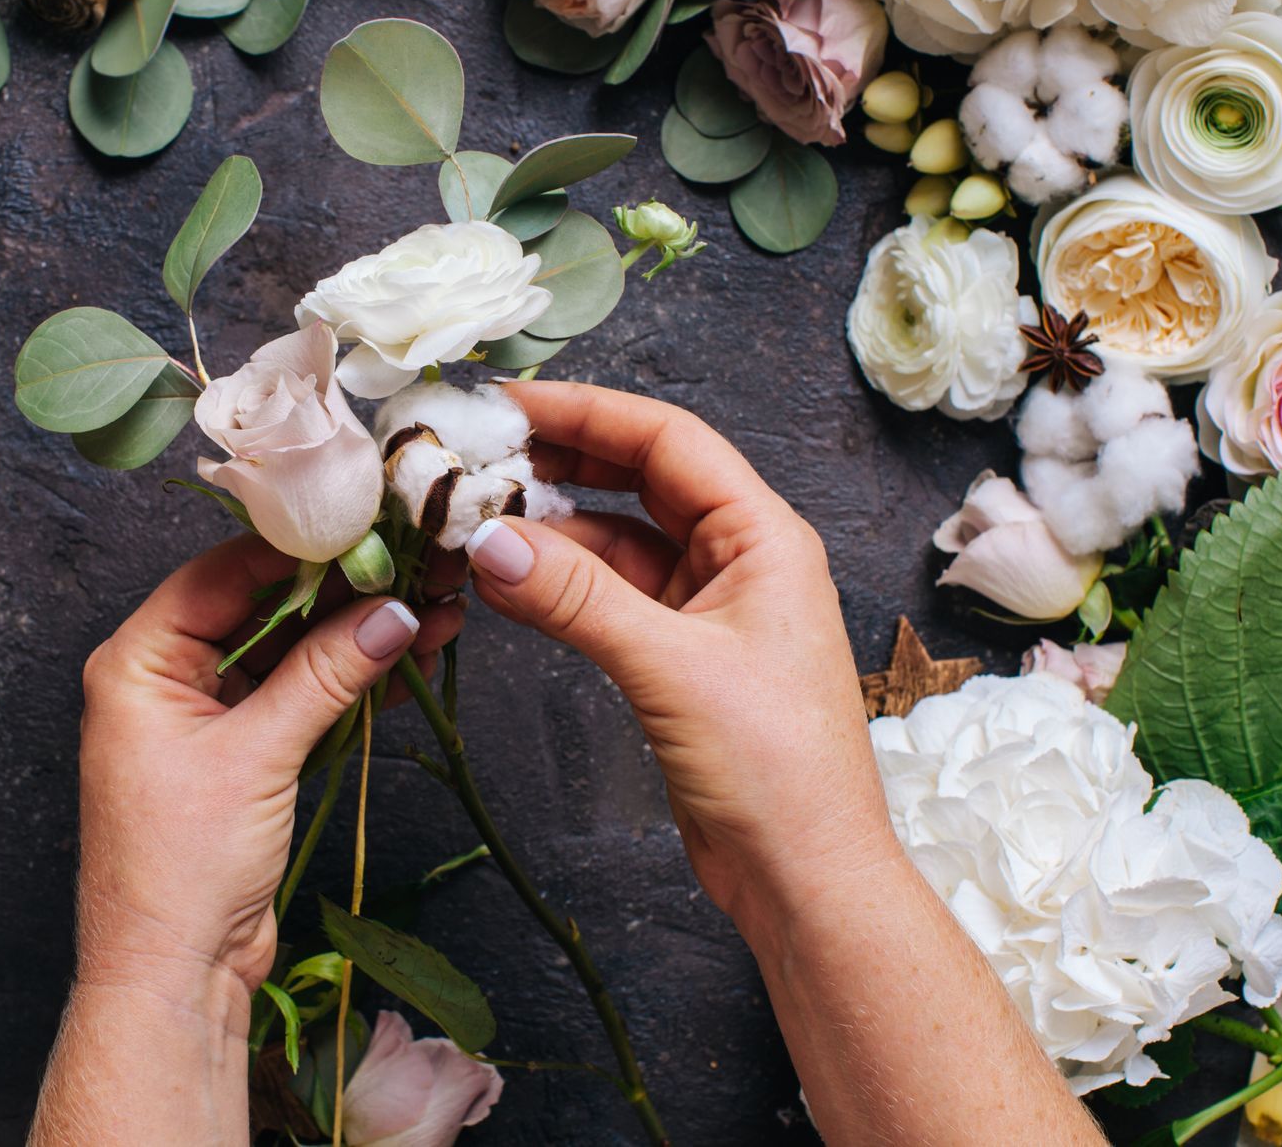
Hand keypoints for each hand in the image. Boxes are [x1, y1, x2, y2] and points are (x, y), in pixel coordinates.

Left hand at [75, 534, 461, 998]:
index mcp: (137, 661)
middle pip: (260, 606)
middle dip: (336, 588)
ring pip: (286, 650)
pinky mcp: (239, 752)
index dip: (295, 546)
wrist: (174, 973)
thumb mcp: (258, 755)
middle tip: (409, 560)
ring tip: (426, 603)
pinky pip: (295, 693)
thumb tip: (391, 611)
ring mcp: (203, 715)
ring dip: (351, 632)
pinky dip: (345, 676)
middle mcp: (163, 678)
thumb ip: (326, 674)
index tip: (363, 523)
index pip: (221, 573)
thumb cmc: (179, 869)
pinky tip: (401, 650)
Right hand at [462, 381, 897, 931]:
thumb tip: (489, 541)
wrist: (805, 876)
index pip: (668, 440)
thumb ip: (576, 598)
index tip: (510, 405)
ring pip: (617, 539)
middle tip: (480, 454)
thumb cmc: (776, 770)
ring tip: (476, 522)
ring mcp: (707, 606)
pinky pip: (609, 594)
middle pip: (639, 479)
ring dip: (551, 529)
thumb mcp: (670, 668)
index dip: (587, 413)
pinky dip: (558, 584)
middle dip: (561, 461)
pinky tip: (505, 583)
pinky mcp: (679, 654)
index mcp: (763, 537)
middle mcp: (739, 558)